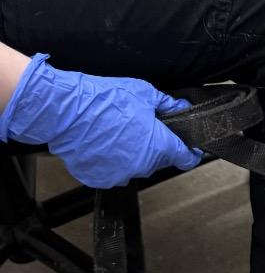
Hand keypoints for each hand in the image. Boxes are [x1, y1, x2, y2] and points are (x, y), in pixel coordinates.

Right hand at [0, 54, 201, 187]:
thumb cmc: (104, 100)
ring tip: (118, 132)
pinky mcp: (99, 178)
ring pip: (135, 166)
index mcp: (159, 147)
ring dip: (132, 154)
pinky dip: (111, 161)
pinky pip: (112, 171)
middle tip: (141, 127)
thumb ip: (168, 105)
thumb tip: (181, 107)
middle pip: (159, 160)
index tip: (190, 149)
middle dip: (155, 145)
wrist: (65, 111)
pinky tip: (103, 143)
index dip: (191, 152)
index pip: (186, 158)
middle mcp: (142, 166)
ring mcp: (119, 175)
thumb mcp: (145, 94)